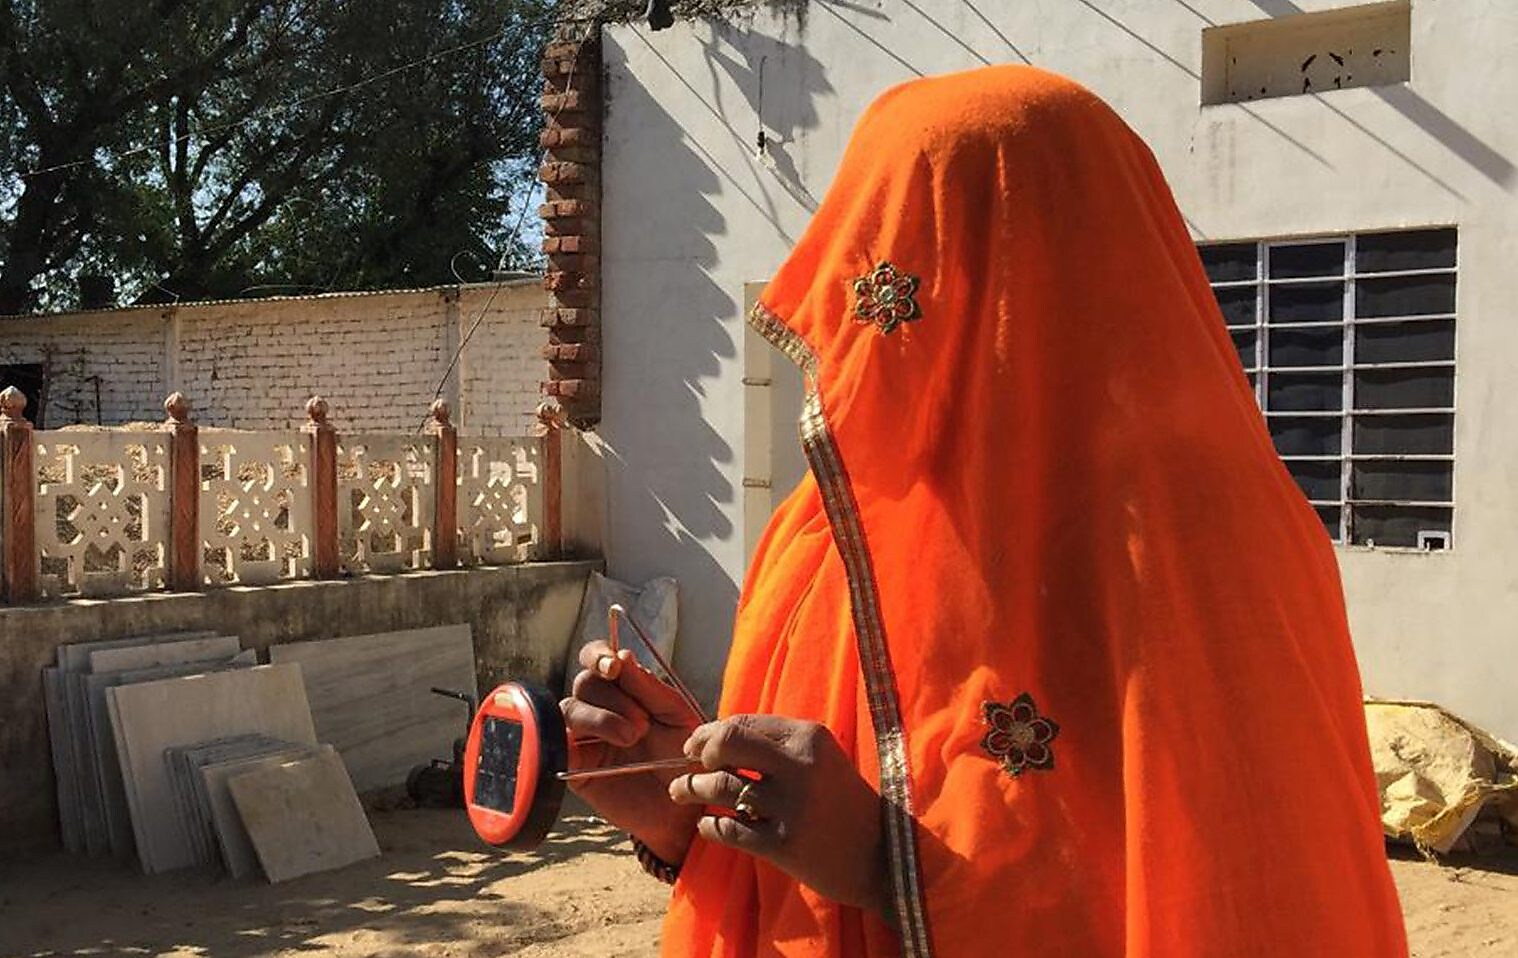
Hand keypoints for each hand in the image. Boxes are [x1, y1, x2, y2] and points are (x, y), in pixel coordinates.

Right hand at [560, 641, 702, 864]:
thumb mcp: (675, 716)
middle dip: (613, 698)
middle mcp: (600, 707)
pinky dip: (568, 740)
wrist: (682, 808)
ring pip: (570, 709)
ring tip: (631, 738)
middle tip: (643, 724)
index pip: (597, 657)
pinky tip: (596, 748)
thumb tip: (621, 655)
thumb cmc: (683, 758)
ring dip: (600, 718)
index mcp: (624, 688)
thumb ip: (649, 688)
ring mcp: (584, 735)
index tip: (613, 666)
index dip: (597, 655)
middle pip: (585, 683)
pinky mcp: (573, 765)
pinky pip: (555, 744)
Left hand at [669, 715, 889, 916]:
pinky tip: (707, 824)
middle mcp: (799, 765)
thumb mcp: (820, 759)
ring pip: (720, 786)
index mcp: (809, 736)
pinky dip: (709, 825)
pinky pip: (728, 828)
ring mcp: (791, 806)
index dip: (710, 732)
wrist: (882, 855)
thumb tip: (719, 739)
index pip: (742, 722)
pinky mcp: (782, 844)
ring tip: (681, 791)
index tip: (696, 744)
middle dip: (697, 751)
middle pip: (726, 743)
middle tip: (687, 763)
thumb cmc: (843, 802)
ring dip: (691, 788)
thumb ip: (778, 746)